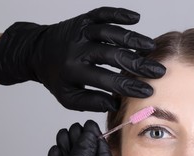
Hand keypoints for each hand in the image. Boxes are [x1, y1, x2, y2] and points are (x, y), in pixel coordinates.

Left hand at [0, 7, 165, 111]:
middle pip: (112, 55)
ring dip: (132, 39)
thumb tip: (115, 103)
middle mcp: (77, 49)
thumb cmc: (57, 77)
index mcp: (73, 71)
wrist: (36, 51)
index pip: (107, 79)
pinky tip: (135, 18)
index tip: (147, 91)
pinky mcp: (83, 19)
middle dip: (137, 64)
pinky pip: (102, 14)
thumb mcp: (69, 97)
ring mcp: (80, 31)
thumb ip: (92, 102)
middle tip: (158, 71)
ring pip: (109, 33)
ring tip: (151, 47)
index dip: (129, 86)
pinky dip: (119, 14)